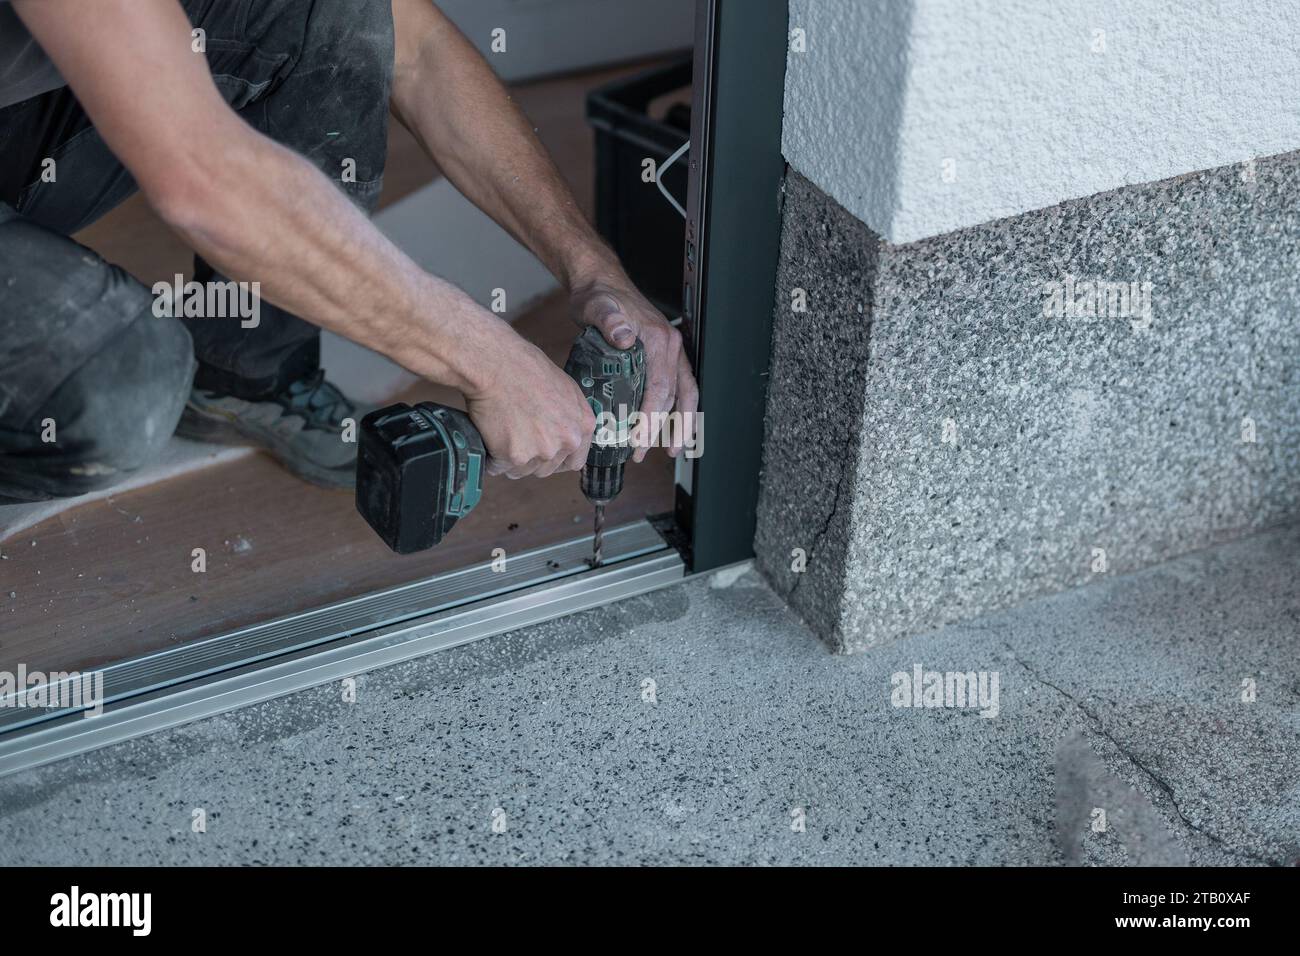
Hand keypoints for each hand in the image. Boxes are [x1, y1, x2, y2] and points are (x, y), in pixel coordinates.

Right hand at [462, 322, 594, 478]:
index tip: (543, 454)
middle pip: (547, 469)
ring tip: (502, 433)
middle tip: (516, 438)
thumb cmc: (525, 368)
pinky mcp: (516, 456)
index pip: (575, 461)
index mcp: (582, 426)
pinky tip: (489, 436)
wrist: (497, 364)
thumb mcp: (564, 389)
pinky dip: (491, 457)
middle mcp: (566, 441)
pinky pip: (499, 468)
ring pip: (522, 471)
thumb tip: (564, 434)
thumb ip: (570, 417)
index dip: (556, 459)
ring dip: (510, 460)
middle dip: (531, 459)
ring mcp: (542, 451)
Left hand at [569, 274, 698, 460]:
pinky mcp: (662, 357)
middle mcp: (670, 347)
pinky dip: (675, 410)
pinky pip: (676, 387)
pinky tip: (665, 427)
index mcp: (659, 339)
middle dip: (664, 429)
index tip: (638, 438)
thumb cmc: (599, 296)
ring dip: (680, 424)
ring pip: (683, 394)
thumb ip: (609, 320)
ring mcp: (669, 352)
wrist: (600, 283)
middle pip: (675, 396)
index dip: (651, 417)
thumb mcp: (598, 306)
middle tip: (644, 451)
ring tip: (671, 449)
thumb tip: (622, 336)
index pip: (661, 387)